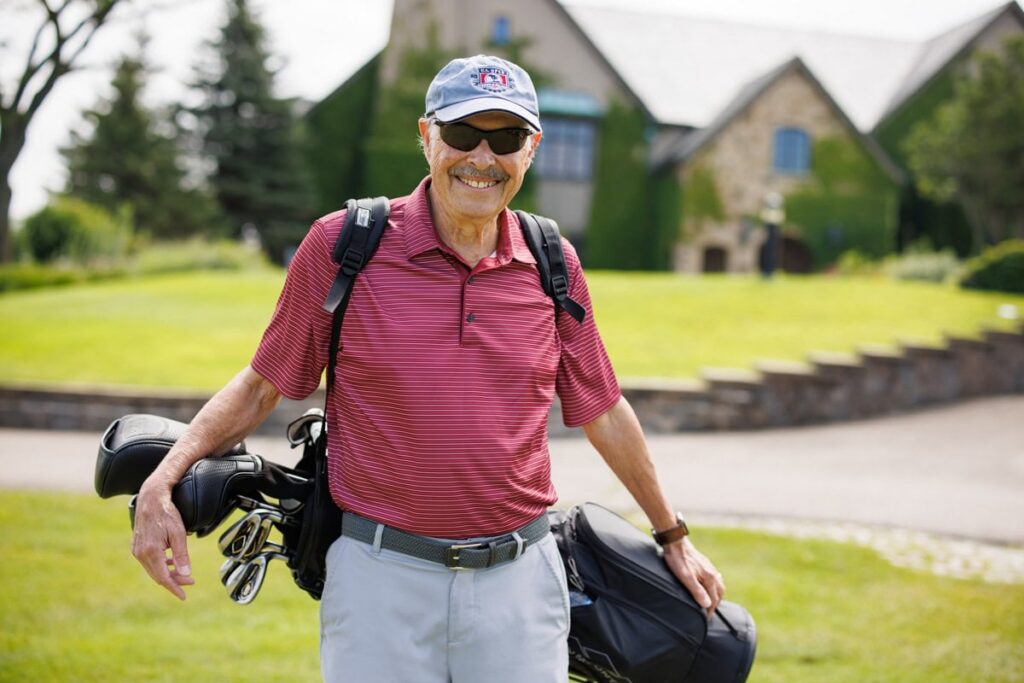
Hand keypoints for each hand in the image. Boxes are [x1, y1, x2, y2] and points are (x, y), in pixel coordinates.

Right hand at [131, 480, 193, 599]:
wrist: (151, 498)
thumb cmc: (167, 513)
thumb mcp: (179, 533)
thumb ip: (181, 555)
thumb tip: (185, 574)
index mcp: (151, 552)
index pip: (163, 578)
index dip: (174, 588)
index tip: (184, 596)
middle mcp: (140, 553)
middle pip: (158, 575)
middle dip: (174, 581)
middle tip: (190, 582)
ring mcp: (136, 550)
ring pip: (153, 569)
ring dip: (167, 573)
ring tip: (183, 574)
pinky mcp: (136, 546)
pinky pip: (149, 562)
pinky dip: (160, 565)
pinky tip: (171, 563)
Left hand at [662, 537, 724, 617]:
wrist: (675, 542)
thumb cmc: (678, 560)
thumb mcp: (685, 577)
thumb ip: (697, 591)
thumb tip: (707, 604)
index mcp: (710, 578)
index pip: (714, 600)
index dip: (709, 611)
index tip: (705, 619)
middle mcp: (713, 573)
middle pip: (720, 593)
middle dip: (716, 604)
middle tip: (708, 613)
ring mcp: (710, 568)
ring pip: (718, 585)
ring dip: (715, 595)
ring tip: (709, 602)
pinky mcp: (705, 564)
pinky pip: (714, 578)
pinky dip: (713, 586)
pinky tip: (707, 586)